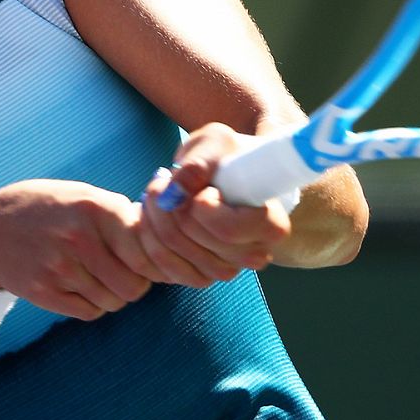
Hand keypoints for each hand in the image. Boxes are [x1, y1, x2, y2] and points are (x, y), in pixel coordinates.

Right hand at [0, 180, 160, 319]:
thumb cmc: (49, 209)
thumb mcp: (83, 195)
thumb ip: (121, 213)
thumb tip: (163, 236)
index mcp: (95, 208)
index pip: (147, 252)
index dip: (153, 262)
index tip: (146, 261)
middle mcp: (79, 238)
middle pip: (134, 285)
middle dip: (136, 284)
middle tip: (125, 274)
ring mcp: (60, 268)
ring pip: (113, 302)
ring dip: (113, 295)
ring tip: (100, 278)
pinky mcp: (43, 292)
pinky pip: (89, 312)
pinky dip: (93, 305)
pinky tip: (82, 287)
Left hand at [137, 122, 290, 286]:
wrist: (224, 174)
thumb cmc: (228, 156)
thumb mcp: (217, 143)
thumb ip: (199, 163)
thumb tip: (175, 191)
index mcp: (271, 225)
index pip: (226, 229)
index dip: (202, 206)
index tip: (204, 188)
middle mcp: (252, 255)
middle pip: (192, 239)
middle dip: (167, 204)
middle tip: (164, 179)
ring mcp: (227, 269)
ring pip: (172, 251)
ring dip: (153, 217)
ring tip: (159, 191)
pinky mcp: (201, 276)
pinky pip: (162, 267)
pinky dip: (147, 237)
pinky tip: (151, 215)